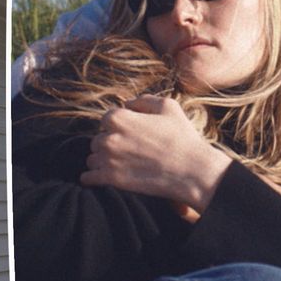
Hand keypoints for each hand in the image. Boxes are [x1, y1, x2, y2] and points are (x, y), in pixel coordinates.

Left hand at [81, 95, 230, 213]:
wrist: (192, 171)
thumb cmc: (182, 137)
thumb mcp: (168, 106)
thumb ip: (143, 100)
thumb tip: (126, 103)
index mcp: (118, 118)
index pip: (106, 120)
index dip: (118, 128)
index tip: (130, 136)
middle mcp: (109, 137)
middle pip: (98, 140)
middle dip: (110, 145)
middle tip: (129, 152)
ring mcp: (108, 159)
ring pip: (93, 158)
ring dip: (102, 161)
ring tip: (121, 166)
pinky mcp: (110, 179)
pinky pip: (88, 178)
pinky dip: (92, 178)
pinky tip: (100, 178)